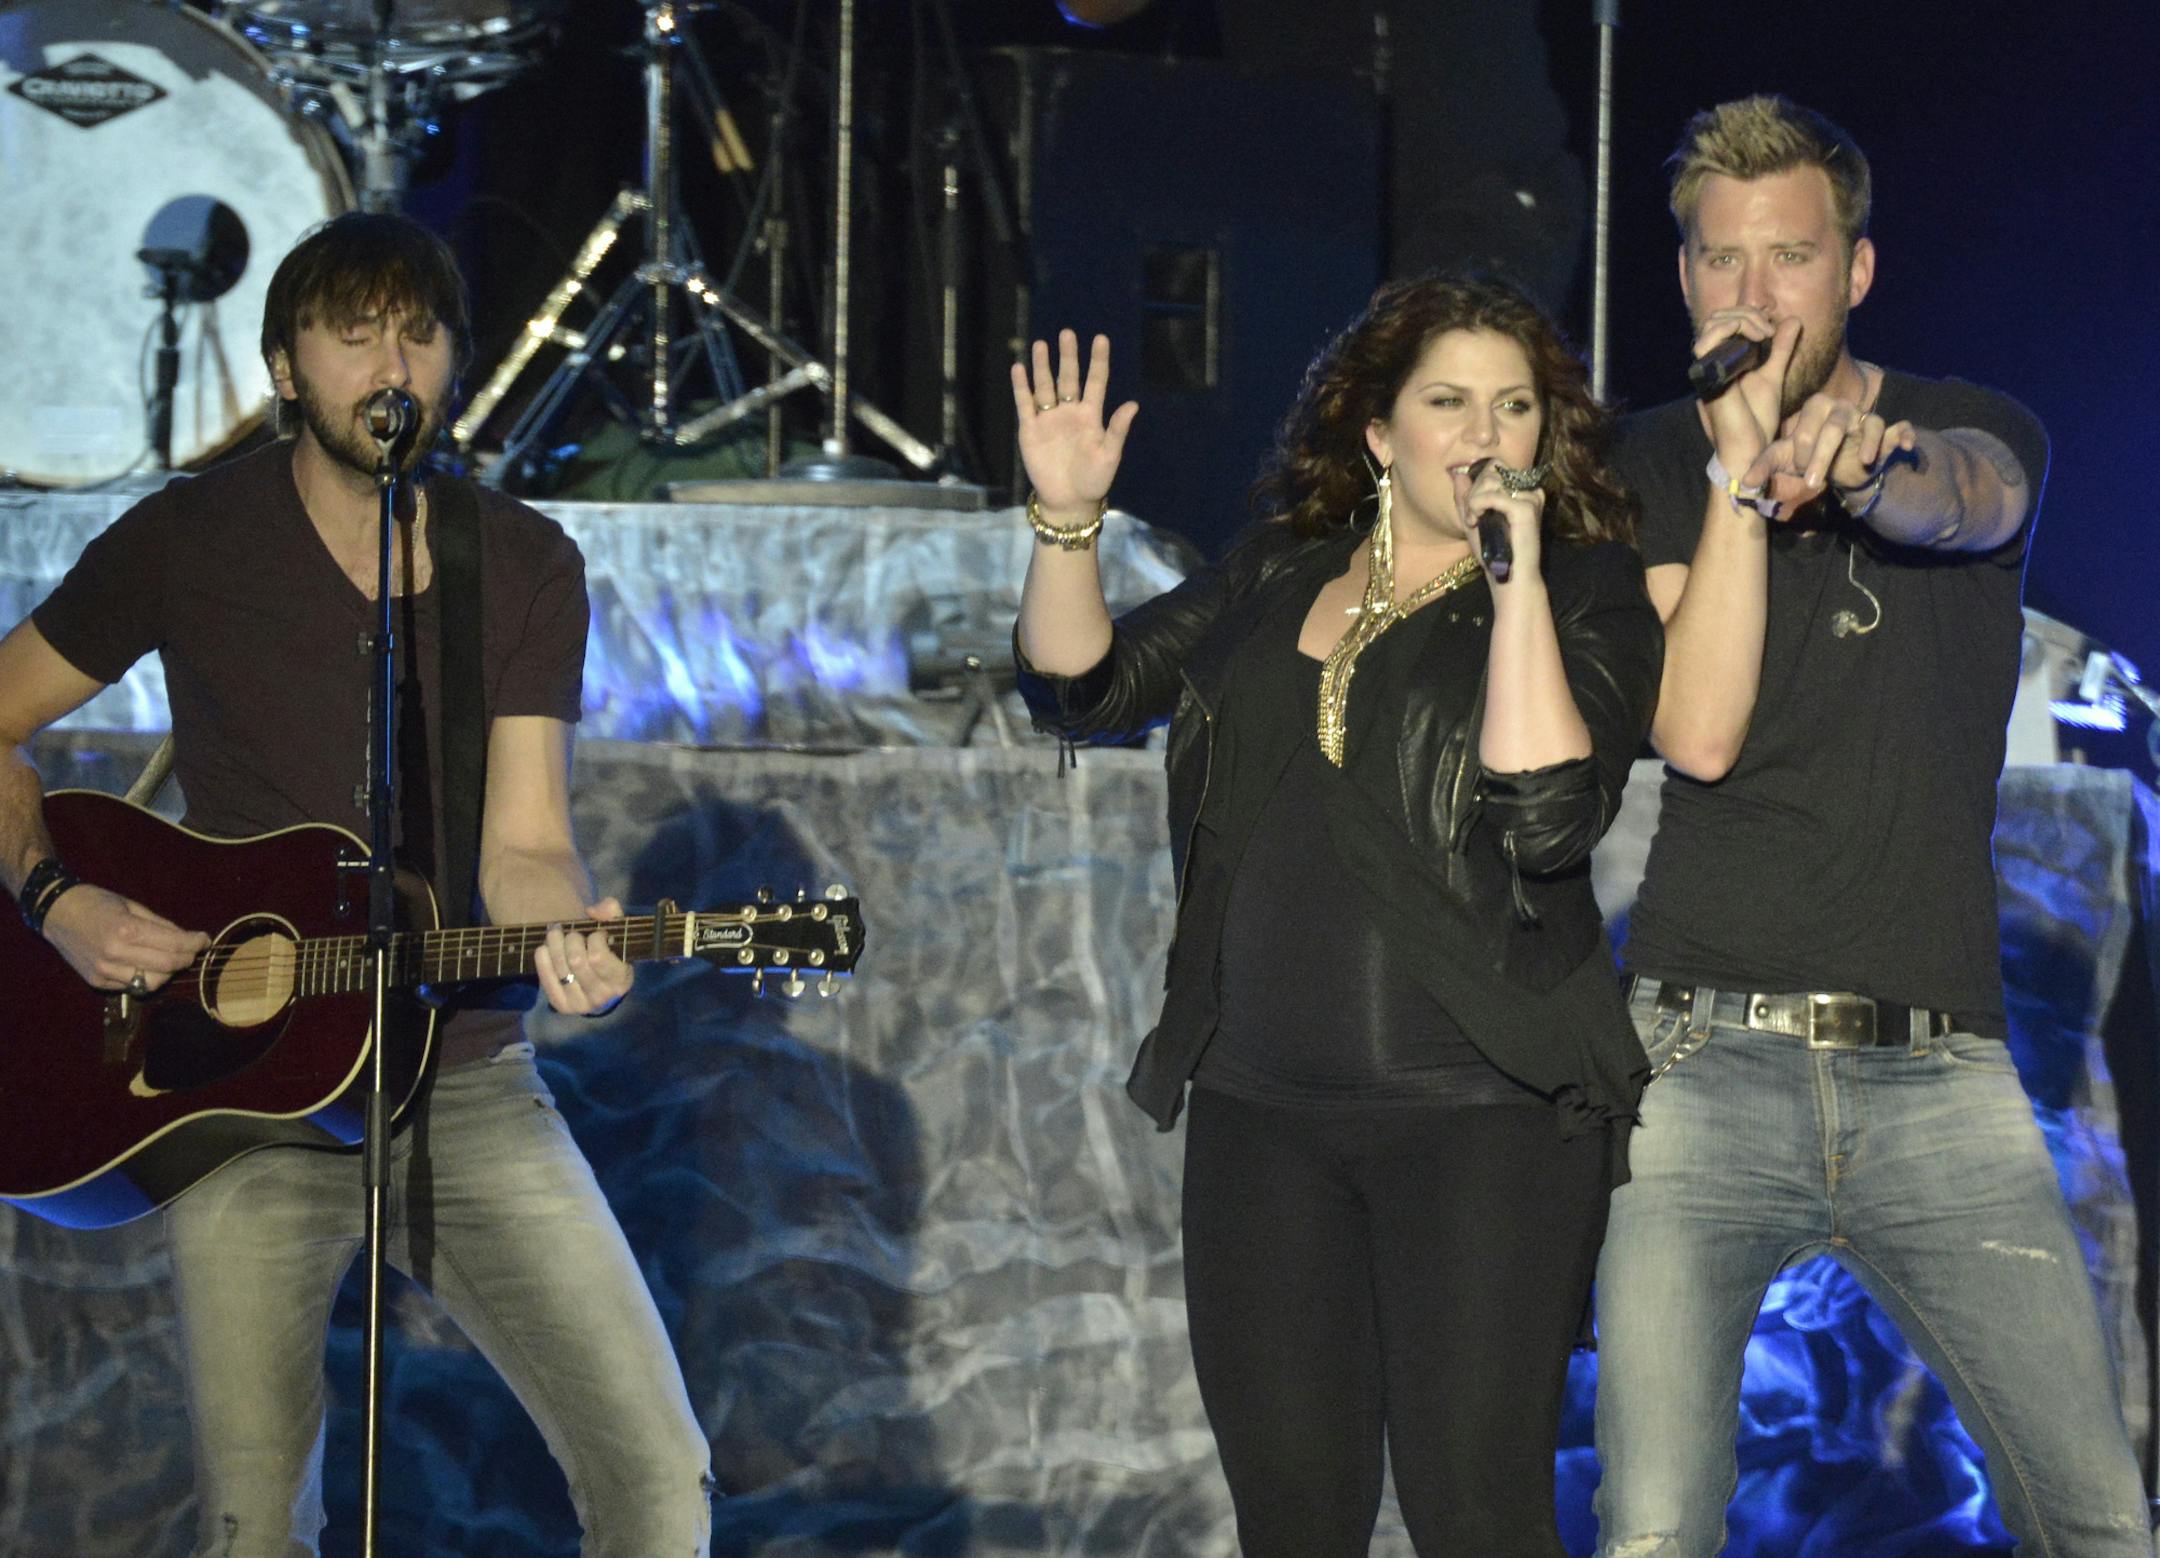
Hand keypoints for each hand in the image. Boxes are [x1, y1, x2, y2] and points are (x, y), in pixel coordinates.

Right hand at [39, 884, 208, 992]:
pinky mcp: (97, 982)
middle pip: (167, 967)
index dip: (195, 943)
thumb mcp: (132, 905)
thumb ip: (161, 925)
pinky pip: (131, 986)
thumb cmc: (96, 903)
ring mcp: (104, 971)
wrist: (55, 912)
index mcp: (126, 930)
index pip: (173, 945)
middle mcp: (115, 954)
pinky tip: (145, 964)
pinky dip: (145, 977)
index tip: (204, 940)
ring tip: (170, 959)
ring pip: (152, 983)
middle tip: (192, 950)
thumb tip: (188, 938)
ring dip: (167, 972)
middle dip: (186, 959)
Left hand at [535, 897, 631, 1016]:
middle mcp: (601, 995)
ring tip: (555, 934)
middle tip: (572, 933)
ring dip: (554, 945)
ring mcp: (581, 1003)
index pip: (598, 957)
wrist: (603, 990)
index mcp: (620, 979)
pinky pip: (547, 979)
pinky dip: (542, 960)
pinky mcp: (562, 1005)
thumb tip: (591, 910)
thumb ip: (612, 914)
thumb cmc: (612, 956)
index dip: (594, 939)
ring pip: (561, 968)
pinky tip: (544, 949)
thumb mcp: (619, 934)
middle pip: (576, 961)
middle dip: (571, 940)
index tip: (597, 933)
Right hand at [1009, 329, 1138, 517]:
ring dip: (1042, 366)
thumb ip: (1117, 429)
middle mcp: (1070, 412)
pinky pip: (1025, 404)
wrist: (1068, 501)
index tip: (1100, 338)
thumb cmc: (1094, 480)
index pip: (1096, 381)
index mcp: (1091, 415)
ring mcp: (1049, 419)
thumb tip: (1133, 404)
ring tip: (1040, 344)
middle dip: (1068, 356)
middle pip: (1068, 377)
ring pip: (1045, 386)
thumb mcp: (1109, 455)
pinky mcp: (1030, 430)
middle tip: (1066, 333)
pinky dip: (1021, 387)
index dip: (1098, 360)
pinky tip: (1019, 368)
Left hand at [1454, 457, 1545, 583]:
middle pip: (1491, 472)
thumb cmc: (1493, 553)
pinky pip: (1491, 496)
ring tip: (1474, 521)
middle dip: (1473, 493)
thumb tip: (1458, 474)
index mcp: (1521, 492)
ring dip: (1473, 500)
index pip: (1494, 469)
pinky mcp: (1525, 508)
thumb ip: (1465, 497)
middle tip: (1471, 517)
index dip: (1477, 485)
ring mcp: (1529, 498)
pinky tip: (1475, 522)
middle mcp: (1529, 491)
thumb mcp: (1474, 521)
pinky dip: (1476, 506)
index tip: (1472, 509)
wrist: (1508, 577)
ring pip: (1490, 480)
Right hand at [1695, 309, 1805, 513]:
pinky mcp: (1707, 376)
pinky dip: (1732, 329)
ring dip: (1743, 319)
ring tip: (1764, 334)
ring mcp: (1708, 367)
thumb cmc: (1757, 418)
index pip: (1726, 320)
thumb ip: (1781, 349)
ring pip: (1713, 323)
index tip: (1773, 326)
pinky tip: (1756, 338)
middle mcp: (1712, 360)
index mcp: (1723, 359)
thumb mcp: (1773, 374)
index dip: (1750, 314)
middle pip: (1719, 316)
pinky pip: (1707, 342)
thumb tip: (1793, 319)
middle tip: (1769, 330)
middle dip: (1748, 313)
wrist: (1749, 446)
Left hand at [1747, 390, 1916, 505]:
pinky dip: (1905, 435)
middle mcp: (1843, 409)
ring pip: (1871, 423)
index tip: (1802, 474)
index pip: (1808, 427)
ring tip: (1864, 461)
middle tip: (1812, 484)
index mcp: (1815, 408)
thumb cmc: (1809, 457)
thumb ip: (1764, 467)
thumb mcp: (1784, 460)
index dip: (1804, 452)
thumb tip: (1743, 483)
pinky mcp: (1889, 432)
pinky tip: (1906, 446)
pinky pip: (1901, 427)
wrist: (1839, 468)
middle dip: (1824, 456)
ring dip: (1869, 442)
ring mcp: (1867, 419)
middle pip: (1835, 426)